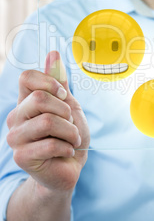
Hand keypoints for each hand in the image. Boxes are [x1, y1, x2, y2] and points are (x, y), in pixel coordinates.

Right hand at [6, 51, 89, 192]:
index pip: (26, 77)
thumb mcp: (68, 104)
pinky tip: (66, 152)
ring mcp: (16, 138)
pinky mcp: (21, 157)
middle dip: (65, 112)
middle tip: (69, 124)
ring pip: (48, 122)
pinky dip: (67, 147)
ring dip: (70, 131)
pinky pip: (51, 144)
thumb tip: (53, 53)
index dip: (50, 83)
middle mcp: (15, 117)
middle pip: (39, 98)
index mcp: (25, 102)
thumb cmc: (69, 134)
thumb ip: (59, 82)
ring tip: (71, 139)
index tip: (64, 96)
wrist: (71, 167)